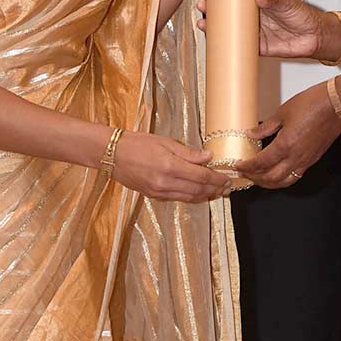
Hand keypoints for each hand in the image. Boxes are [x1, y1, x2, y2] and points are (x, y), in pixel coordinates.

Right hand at [110, 131, 230, 201]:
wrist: (113, 154)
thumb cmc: (138, 143)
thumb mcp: (165, 142)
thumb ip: (188, 153)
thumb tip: (208, 158)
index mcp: (170, 166)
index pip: (202, 176)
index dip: (217, 179)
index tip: (227, 178)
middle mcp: (166, 182)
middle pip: (198, 190)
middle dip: (215, 189)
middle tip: (227, 188)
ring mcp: (159, 191)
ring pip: (189, 197)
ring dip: (206, 196)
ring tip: (217, 193)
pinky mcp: (153, 195)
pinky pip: (178, 198)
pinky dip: (191, 197)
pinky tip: (199, 194)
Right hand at [194, 0, 329, 58]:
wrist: (315, 35)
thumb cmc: (302, 14)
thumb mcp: (285, 2)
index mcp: (258, 3)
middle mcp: (253, 17)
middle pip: (228, 13)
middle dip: (213, 10)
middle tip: (201, 5)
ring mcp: (254, 32)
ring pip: (230, 30)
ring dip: (215, 27)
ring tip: (201, 22)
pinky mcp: (258, 47)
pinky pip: (240, 46)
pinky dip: (227, 44)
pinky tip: (214, 41)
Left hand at [237, 84, 340, 189]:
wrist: (336, 105)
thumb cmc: (313, 104)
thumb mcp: (282, 112)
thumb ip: (266, 127)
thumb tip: (252, 134)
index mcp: (285, 144)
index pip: (260, 163)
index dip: (246, 166)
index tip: (237, 165)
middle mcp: (295, 157)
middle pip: (270, 178)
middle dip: (254, 178)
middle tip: (244, 174)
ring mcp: (305, 160)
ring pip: (283, 182)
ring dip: (268, 183)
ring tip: (258, 178)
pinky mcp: (312, 160)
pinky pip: (295, 176)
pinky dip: (282, 179)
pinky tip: (276, 173)